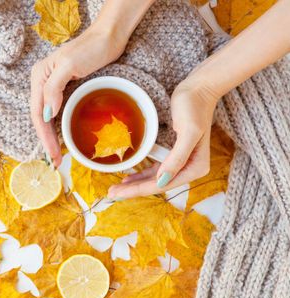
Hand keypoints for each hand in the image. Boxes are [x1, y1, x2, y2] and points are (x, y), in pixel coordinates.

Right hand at [30, 25, 129, 166]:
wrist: (108, 37)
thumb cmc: (90, 47)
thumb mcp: (69, 65)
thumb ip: (53, 87)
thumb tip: (46, 114)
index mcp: (39, 77)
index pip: (37, 113)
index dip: (44, 136)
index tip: (52, 154)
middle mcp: (42, 83)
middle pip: (41, 118)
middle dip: (46, 141)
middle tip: (55, 162)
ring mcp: (53, 87)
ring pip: (48, 118)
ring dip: (52, 137)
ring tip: (57, 156)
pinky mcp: (66, 89)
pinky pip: (58, 113)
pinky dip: (59, 128)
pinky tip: (63, 138)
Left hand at [108, 80, 218, 198]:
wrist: (199, 89)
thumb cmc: (194, 107)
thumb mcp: (188, 132)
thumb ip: (177, 158)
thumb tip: (162, 181)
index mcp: (196, 168)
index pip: (162, 185)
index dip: (139, 190)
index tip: (118, 193)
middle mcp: (190, 169)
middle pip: (156, 185)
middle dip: (134, 190)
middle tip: (111, 193)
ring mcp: (182, 162)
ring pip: (154, 179)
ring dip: (136, 184)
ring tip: (116, 188)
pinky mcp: (173, 153)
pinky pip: (156, 169)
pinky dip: (142, 175)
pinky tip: (129, 178)